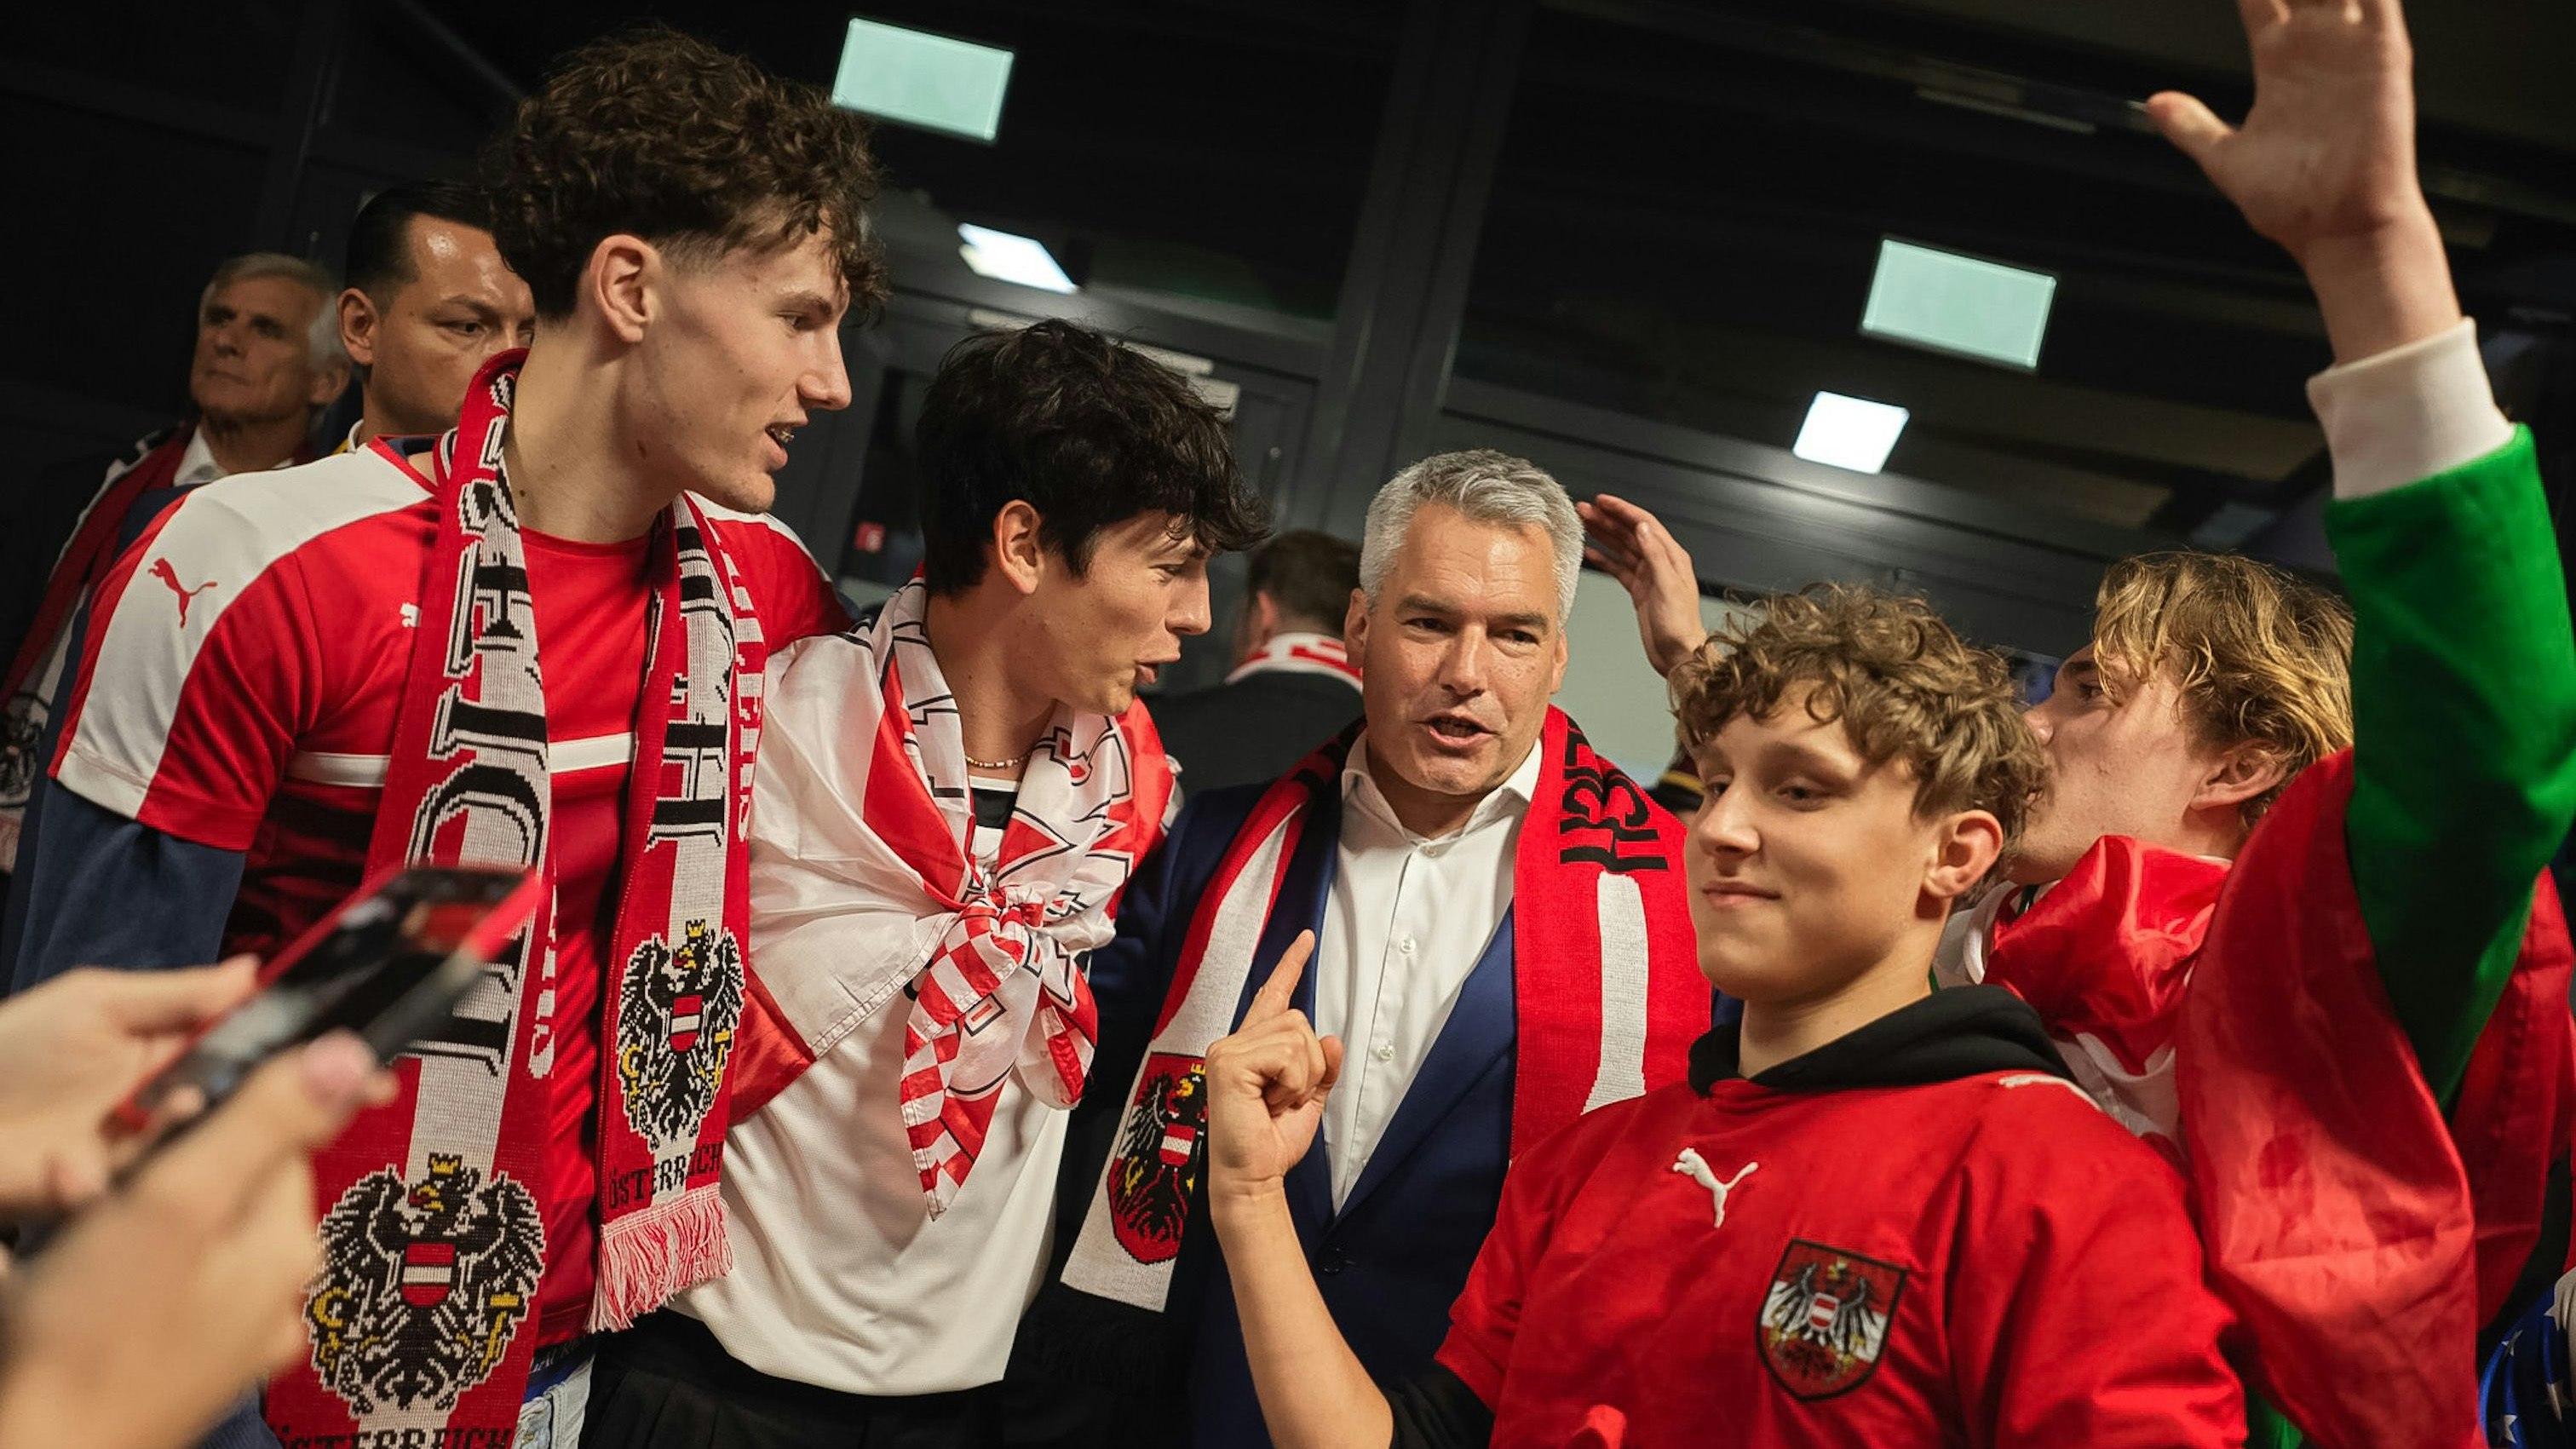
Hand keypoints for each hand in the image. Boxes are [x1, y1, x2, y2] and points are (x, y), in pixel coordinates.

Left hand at [0, 959, 256, 1216]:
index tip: (295, 1044)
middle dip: (230, 1100)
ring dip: (172, 1138)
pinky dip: (107, 1182)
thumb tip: (255, 969)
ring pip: (192, 1155)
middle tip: (200, 1091)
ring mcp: (139, 1159)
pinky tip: (74, 1165)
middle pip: (231, 1108)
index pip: (240, 1050)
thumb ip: (177, 994)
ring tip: (145, 1120)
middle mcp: (165, 1108)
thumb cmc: (12, 1049)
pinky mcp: (105, 1202)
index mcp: (169, 1055)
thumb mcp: (95, 1004)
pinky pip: (136, 1197)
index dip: (269, 1049)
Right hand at [0, 1033, 393, 1448]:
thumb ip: (265, 1122)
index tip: (153, 1143)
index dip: (203, 1126)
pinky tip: (73, 1278)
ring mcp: (228, 1333)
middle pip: (224, 1186)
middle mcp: (274, 1292)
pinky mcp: (179, 1360)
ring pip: (183, 1235)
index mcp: (290, 1247)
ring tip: (73, 1239)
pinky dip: (114, 1271)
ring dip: (121, 1221)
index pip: (278, 1139)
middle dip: (152, 1178)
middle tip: (95, 1196)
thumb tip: (346, 1056)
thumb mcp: (180, 1200)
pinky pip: (156, 1287)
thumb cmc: (91, 1341)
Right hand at [1203, 932, 1341, 1205]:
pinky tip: (1270, 1101)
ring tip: (1276, 1101)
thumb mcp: (1310, 1098)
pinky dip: (1293, 1082)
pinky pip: (1287, 1054)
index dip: (1290, 965)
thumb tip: (1333, 1038)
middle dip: (1310, 1063)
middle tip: (1286, 1098)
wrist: (1254, 1177)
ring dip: (1302, 1075)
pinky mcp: (1228, 1062)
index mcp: (1253, 1047)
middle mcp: (1235, 1041)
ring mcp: (1228, 1049)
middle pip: (1299, 1020)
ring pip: (1297, 1035)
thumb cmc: (1273, 1142)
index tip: (1306, 939)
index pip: (1274, 996)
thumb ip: (1322, 1067)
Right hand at [1576, 494, 1706, 677]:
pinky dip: (1604, 559)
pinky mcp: (1639, 590)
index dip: (1623, 510)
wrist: (1679, 654)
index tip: (1603, 501)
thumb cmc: (1680, 626)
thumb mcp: (1669, 587)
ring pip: (1622, 548)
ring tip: (1583, 524)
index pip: (1644, 524)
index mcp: (1671, 556)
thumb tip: (1642, 529)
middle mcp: (1659, 562)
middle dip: (1607, 519)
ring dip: (1603, 535)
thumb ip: (1656, 555)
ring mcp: (1648, 575)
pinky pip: (1618, 568)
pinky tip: (1590, 552)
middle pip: (1630, 533)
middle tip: (1584, 510)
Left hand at [2148, 0, 2457, 359]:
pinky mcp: (2383, 57)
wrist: (2339, 229)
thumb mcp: (2226, 159)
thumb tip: (2155, 103)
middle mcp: (2317, 50)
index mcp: (2280, 66)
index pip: (2262, 0)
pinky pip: (2380, 1)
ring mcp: (2350, 49)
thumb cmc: (2294, 204)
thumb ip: (2193, 126)